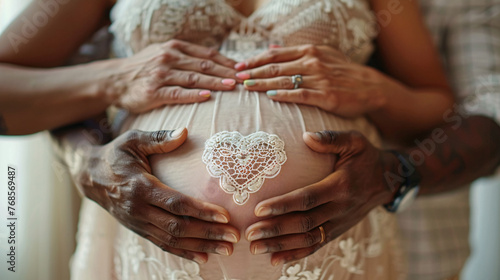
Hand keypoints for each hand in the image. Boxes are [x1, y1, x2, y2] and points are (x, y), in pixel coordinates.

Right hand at [70, 128, 239, 263]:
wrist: (90, 177)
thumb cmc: (116, 155)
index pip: (176, 203)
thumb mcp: (132, 140)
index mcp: (141, 187)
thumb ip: (158, 139)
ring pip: (173, 240)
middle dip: (208, 233)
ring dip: (201, 246)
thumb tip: (184, 131)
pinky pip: (163, 245)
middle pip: (178, 227)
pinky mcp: (139, 230)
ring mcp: (139, 223)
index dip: (201, 211)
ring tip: (226, 250)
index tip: (225, 216)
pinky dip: (184, 253)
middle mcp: (139, 210)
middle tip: (234, 237)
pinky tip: (204, 258)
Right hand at [109, 39, 239, 112]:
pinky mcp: (154, 91)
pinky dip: (194, 94)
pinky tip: (207, 96)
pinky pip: (178, 93)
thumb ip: (186, 56)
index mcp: (175, 47)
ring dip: (215, 82)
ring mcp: (161, 74)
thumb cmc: (144, 68)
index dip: (227, 61)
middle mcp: (169, 58)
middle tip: (244, 79)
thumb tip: (213, 62)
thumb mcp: (163, 53)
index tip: (243, 69)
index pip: (207, 54)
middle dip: (227, 72)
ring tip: (232, 86)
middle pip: (204, 65)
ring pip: (194, 78)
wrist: (115, 79)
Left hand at [235, 45, 386, 116]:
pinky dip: (284, 94)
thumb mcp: (322, 54)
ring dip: (263, 83)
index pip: (275, 54)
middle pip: (276, 66)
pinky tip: (271, 96)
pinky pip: (301, 94)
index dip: (255, 60)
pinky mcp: (326, 95)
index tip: (239, 66)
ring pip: (284, 80)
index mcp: (309, 51)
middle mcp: (312, 62)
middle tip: (236, 78)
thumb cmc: (343, 72)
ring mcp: (319, 78)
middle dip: (253, 72)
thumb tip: (273, 47)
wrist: (370, 87)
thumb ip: (296, 51)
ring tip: (246, 87)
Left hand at [244, 130, 396, 265]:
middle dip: (275, 229)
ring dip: (281, 245)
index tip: (259, 209)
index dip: (283, 205)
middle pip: (304, 223)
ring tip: (255, 247)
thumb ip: (332, 138)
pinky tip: (275, 259)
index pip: (308, 198)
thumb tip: (306, 136)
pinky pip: (316, 246)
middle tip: (250, 233)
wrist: (389, 180)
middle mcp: (340, 208)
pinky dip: (296, 255)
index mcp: (341, 185)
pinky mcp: (337, 231)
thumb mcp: (355, 141)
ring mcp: (339, 223)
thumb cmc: (366, 157)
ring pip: (308, 239)